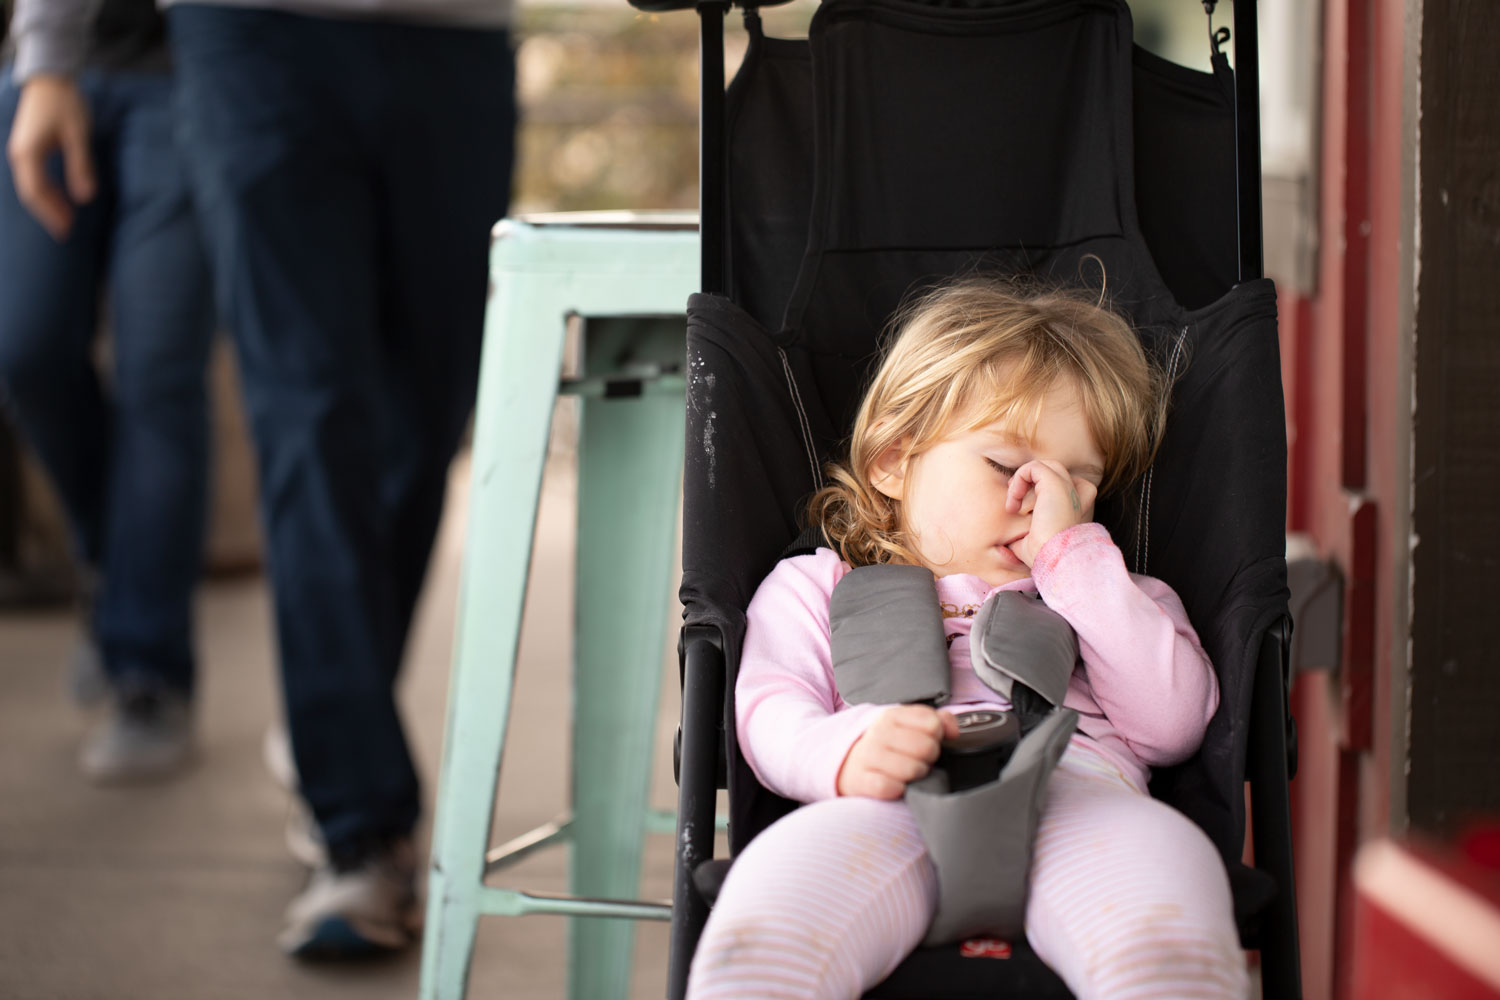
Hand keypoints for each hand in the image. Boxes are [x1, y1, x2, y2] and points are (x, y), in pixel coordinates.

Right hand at [6, 74, 95, 239]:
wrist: (49, 78)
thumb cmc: (64, 103)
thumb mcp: (78, 135)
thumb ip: (81, 166)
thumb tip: (85, 198)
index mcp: (28, 153)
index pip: (35, 191)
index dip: (50, 213)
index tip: (65, 229)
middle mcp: (19, 154)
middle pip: (30, 192)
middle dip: (48, 213)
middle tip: (66, 232)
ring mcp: (21, 150)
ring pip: (31, 185)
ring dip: (48, 203)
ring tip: (66, 220)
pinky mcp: (28, 147)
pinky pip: (33, 176)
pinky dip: (46, 190)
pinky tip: (61, 199)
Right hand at [836, 705, 959, 798]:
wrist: (842, 762)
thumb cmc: (880, 746)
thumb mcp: (903, 725)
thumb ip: (935, 721)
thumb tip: (955, 729)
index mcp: (891, 715)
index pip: (932, 723)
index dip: (936, 736)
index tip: (925, 741)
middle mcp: (878, 733)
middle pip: (928, 747)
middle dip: (928, 758)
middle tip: (915, 760)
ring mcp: (868, 756)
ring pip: (914, 770)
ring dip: (915, 776)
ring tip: (904, 772)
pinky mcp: (861, 780)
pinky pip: (893, 789)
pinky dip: (898, 790)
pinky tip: (892, 784)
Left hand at [1005, 459, 1096, 566]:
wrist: (1052, 557)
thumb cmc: (1042, 553)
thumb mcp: (1033, 538)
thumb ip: (1025, 529)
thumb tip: (1007, 536)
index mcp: (1074, 505)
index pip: (1062, 484)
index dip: (1037, 489)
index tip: (1021, 509)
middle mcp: (1074, 493)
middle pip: (1051, 472)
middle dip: (1028, 481)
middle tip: (1013, 503)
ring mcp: (1067, 486)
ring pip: (1042, 467)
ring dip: (1022, 481)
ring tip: (1013, 504)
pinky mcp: (1055, 482)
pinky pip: (1032, 467)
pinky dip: (1018, 479)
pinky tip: (1014, 502)